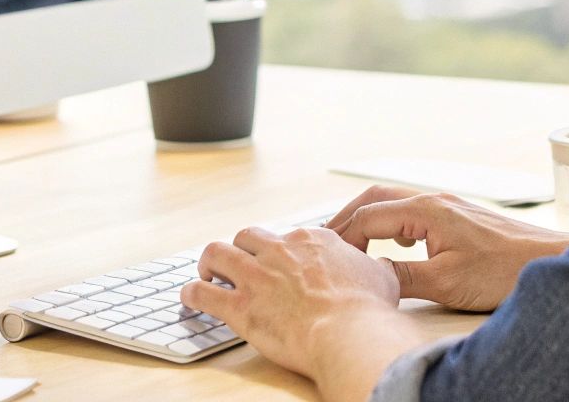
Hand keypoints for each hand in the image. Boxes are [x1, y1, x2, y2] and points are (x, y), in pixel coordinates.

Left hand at [181, 226, 432, 401]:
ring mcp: (256, 277)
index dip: (280, 251)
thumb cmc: (366, 308)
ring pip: (217, 253)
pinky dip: (192, 294)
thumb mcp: (379, 275)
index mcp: (311, 240)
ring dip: (209, 263)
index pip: (287, 237)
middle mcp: (279, 251)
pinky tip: (189, 297)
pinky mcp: (239, 307)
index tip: (279, 263)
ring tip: (207, 272)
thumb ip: (370, 266)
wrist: (348, 332)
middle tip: (239, 264)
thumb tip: (376, 267)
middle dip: (241, 248)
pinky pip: (203, 293)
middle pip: (247, 236)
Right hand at [324, 185, 568, 311]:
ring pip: (393, 204)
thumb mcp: (445, 282)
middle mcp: (433, 201)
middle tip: (326, 243)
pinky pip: (411, 213)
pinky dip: (390, 225)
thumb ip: (401, 277)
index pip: (367, 217)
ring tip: (351, 243)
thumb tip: (367, 277)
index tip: (330, 260)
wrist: (550, 260)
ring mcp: (447, 207)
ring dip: (368, 219)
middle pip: (375, 199)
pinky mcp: (458, 218)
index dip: (343, 239)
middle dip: (346, 219)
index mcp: (425, 210)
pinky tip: (394, 246)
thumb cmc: (504, 269)